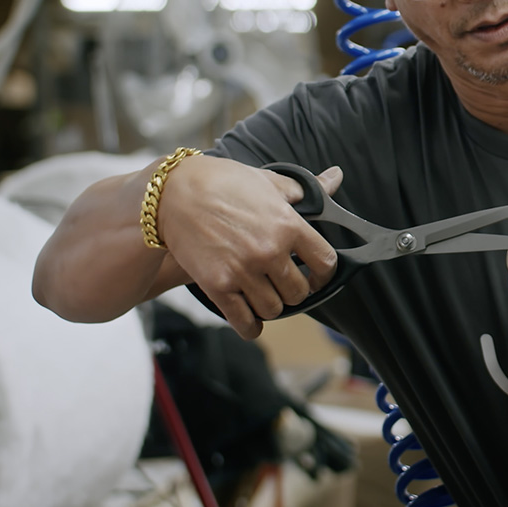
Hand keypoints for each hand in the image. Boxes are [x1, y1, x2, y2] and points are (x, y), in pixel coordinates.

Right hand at [157, 158, 343, 338]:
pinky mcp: (218, 286)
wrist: (171, 194)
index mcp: (288, 225)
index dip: (324, 273)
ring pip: (274, 310)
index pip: (325, 263)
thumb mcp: (267, 180)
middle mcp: (270, 251)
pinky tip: (250, 320)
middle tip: (282, 284)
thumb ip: (304, 189)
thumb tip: (335, 178)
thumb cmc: (221, 182)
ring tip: (262, 294)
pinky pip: (245, 322)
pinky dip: (250, 326)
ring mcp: (243, 271)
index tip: (316, 275)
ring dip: (270, 306)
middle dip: (293, 291)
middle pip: (299, 293)